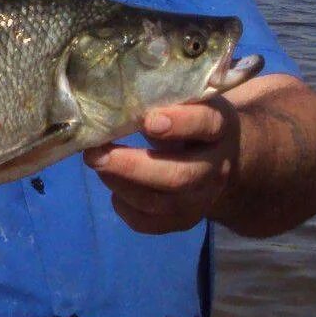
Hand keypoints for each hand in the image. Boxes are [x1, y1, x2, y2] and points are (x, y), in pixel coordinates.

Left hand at [83, 98, 240, 233]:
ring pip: (162, 203)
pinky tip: (111, 184)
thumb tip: (113, 93)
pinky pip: (150, 223)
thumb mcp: (187, 100)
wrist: (220, 158)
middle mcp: (217, 168)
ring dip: (121, 184)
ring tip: (96, 162)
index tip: (147, 120)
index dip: (179, 123)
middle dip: (133, 166)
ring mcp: (202, 200)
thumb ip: (162, 95)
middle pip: (180, 176)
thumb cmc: (190, 118)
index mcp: (220, 128)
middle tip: (95, 153)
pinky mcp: (184, 221)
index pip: (206, 125)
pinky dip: (124, 206)